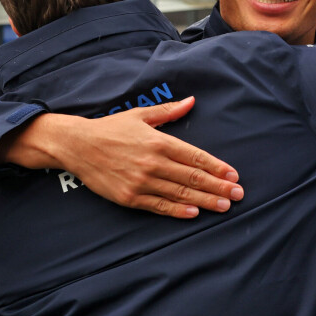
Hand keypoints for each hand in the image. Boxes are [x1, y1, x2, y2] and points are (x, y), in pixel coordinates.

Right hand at [0, 97, 243, 218]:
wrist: (77, 146)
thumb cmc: (110, 129)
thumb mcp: (140, 115)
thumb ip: (169, 111)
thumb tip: (191, 102)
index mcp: (158, 142)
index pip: (195, 157)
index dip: (216, 168)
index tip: (233, 175)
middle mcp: (153, 163)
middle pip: (192, 178)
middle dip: (218, 187)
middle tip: (238, 195)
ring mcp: (141, 182)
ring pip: (179, 194)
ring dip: (205, 201)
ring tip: (224, 206)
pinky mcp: (130, 197)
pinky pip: (159, 206)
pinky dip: (178, 211)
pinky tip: (194, 214)